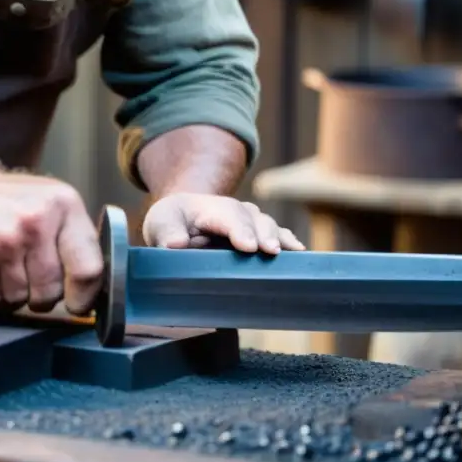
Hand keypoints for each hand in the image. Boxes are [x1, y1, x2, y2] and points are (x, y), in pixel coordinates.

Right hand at [0, 172, 102, 314]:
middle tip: (33, 281)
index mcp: (65, 206)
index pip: (88, 268)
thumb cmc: (16, 203)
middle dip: (43, 296)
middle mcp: (37, 220)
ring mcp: (5, 237)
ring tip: (9, 272)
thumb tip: (96, 289)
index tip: (76, 303)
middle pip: (51, 290)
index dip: (84, 296)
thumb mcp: (55, 205)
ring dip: (15, 296)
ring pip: (21, 298)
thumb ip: (77, 239)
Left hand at [142, 192, 304, 253]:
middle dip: (263, 234)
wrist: (182, 221)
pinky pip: (278, 235)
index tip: (248, 246)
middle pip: (253, 219)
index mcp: (210, 208)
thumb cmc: (172, 223)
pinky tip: (299, 253)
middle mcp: (236, 212)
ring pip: (268, 225)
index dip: (239, 230)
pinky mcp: (259, 234)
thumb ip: (167, 232)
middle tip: (270, 251)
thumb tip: (175, 243)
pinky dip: (288, 242)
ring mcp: (250, 222)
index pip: (227, 217)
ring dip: (279, 238)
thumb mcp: (161, 224)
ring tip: (290, 252)